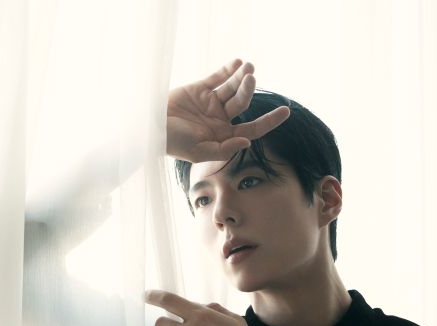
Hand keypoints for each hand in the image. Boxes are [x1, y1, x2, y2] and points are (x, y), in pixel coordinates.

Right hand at [167, 59, 289, 162]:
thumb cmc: (174, 143)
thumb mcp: (200, 152)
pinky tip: (237, 63)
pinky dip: (228, 69)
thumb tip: (247, 141)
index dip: (269, 120)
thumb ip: (224, 149)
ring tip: (247, 67)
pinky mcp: (199, 89)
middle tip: (250, 76)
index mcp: (224, 136)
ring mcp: (210, 103)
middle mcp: (220, 119)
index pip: (253, 128)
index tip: (286, 111)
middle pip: (243, 102)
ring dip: (241, 77)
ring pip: (232, 87)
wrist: (150, 127)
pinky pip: (218, 77)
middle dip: (248, 89)